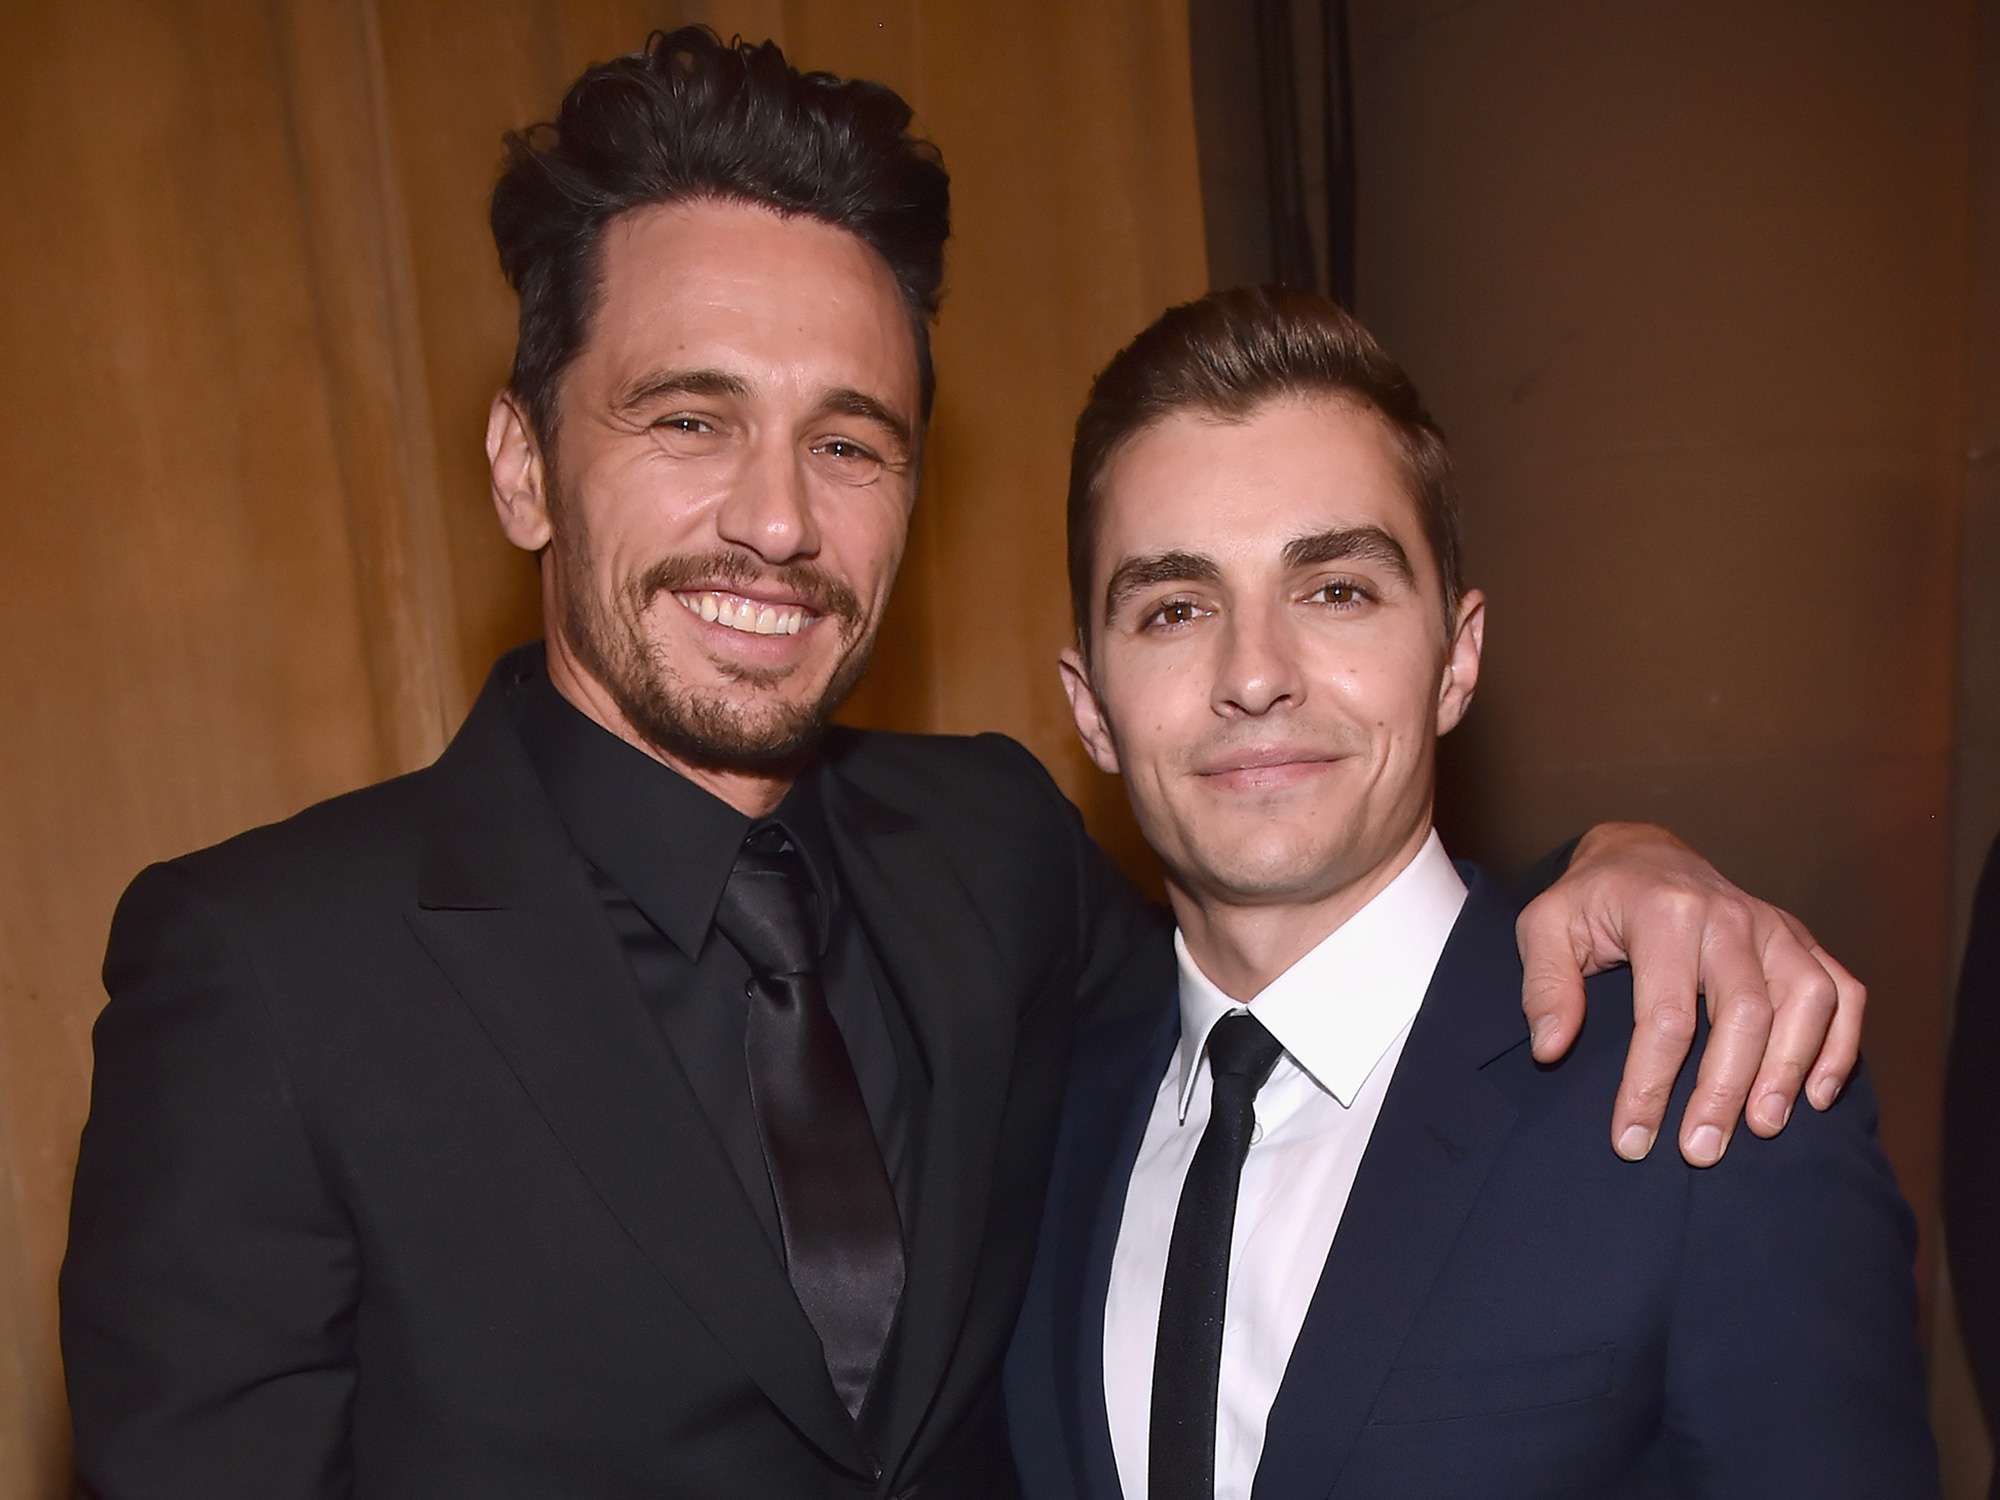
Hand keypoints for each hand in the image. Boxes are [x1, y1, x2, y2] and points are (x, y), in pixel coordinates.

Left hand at [1516, 822, 1863, 1166]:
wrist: (1641, 854)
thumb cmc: (1591, 900)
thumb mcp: (1544, 925)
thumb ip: (1544, 985)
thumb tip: (1551, 1050)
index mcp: (1663, 912)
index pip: (1664, 1014)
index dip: (1649, 1085)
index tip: (1632, 1141)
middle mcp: (1729, 915)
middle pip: (1744, 1013)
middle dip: (1723, 1090)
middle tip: (1700, 1151)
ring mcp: (1772, 925)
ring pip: (1806, 1000)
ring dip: (1789, 1070)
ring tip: (1764, 1128)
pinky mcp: (1799, 938)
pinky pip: (1842, 990)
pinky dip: (1841, 1043)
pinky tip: (1815, 1095)